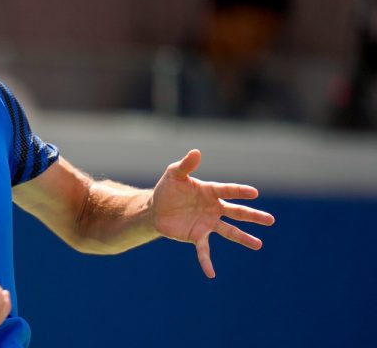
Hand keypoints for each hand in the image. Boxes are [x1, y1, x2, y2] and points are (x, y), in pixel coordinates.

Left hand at [152, 149, 274, 277]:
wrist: (156, 208)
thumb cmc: (168, 189)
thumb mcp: (174, 174)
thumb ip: (186, 165)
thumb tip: (196, 152)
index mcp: (210, 191)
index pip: (228, 191)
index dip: (239, 191)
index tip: (253, 193)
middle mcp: (213, 208)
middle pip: (236, 212)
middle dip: (252, 216)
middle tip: (270, 220)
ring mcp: (207, 223)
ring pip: (229, 231)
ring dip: (243, 238)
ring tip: (259, 245)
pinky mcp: (197, 236)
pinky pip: (204, 251)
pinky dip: (207, 262)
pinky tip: (211, 274)